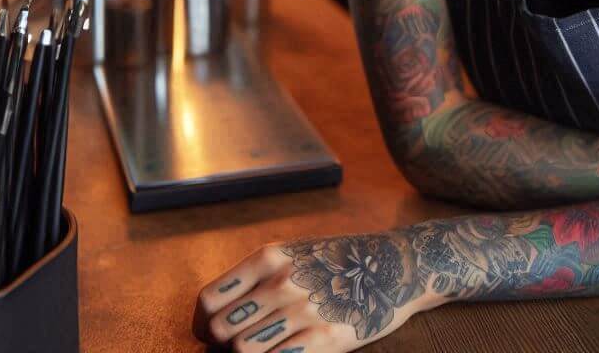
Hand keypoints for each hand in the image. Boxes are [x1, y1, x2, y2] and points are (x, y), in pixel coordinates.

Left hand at [194, 231, 445, 352]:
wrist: (395, 266)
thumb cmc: (337, 262)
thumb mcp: (293, 255)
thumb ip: (256, 278)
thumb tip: (216, 314)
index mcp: (269, 258)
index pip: (209, 300)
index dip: (204, 323)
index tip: (212, 332)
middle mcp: (282, 283)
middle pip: (222, 329)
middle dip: (222, 344)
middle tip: (236, 346)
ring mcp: (304, 312)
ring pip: (243, 350)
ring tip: (262, 348)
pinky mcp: (325, 339)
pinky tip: (284, 351)